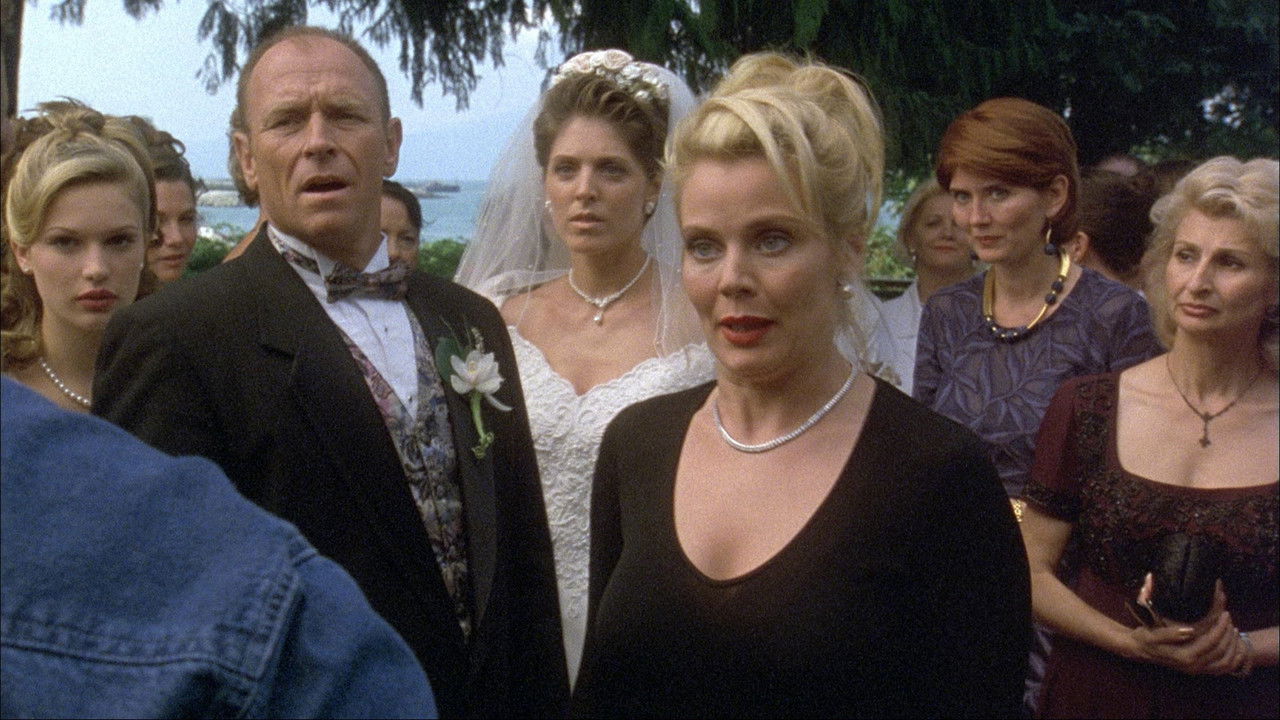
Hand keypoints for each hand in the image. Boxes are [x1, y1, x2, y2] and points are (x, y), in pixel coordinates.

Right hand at [1128, 574, 1252, 675]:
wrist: (1139, 650)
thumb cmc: (1145, 639)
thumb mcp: (1152, 634)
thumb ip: (1170, 634)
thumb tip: (1190, 630)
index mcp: (1185, 657)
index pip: (1211, 642)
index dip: (1221, 627)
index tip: (1224, 613)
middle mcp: (1194, 666)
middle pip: (1222, 652)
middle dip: (1228, 634)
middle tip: (1229, 618)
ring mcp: (1197, 670)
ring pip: (1226, 663)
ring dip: (1233, 647)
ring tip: (1233, 629)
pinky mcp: (1199, 669)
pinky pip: (1222, 668)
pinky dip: (1232, 659)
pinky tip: (1233, 646)